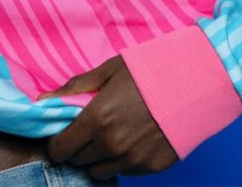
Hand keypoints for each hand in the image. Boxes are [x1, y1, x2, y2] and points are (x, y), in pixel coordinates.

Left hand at [39, 55, 179, 179]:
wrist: (197, 83)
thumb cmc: (152, 70)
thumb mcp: (111, 70)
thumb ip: (76, 88)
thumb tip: (44, 100)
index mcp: (98, 118)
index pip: (59, 148)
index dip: (58, 141)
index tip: (65, 133)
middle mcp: (112, 144)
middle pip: (77, 160)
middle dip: (79, 147)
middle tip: (91, 130)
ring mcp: (132, 159)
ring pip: (99, 171)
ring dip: (99, 157)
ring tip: (113, 136)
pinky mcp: (151, 167)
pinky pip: (124, 172)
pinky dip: (122, 160)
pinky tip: (134, 140)